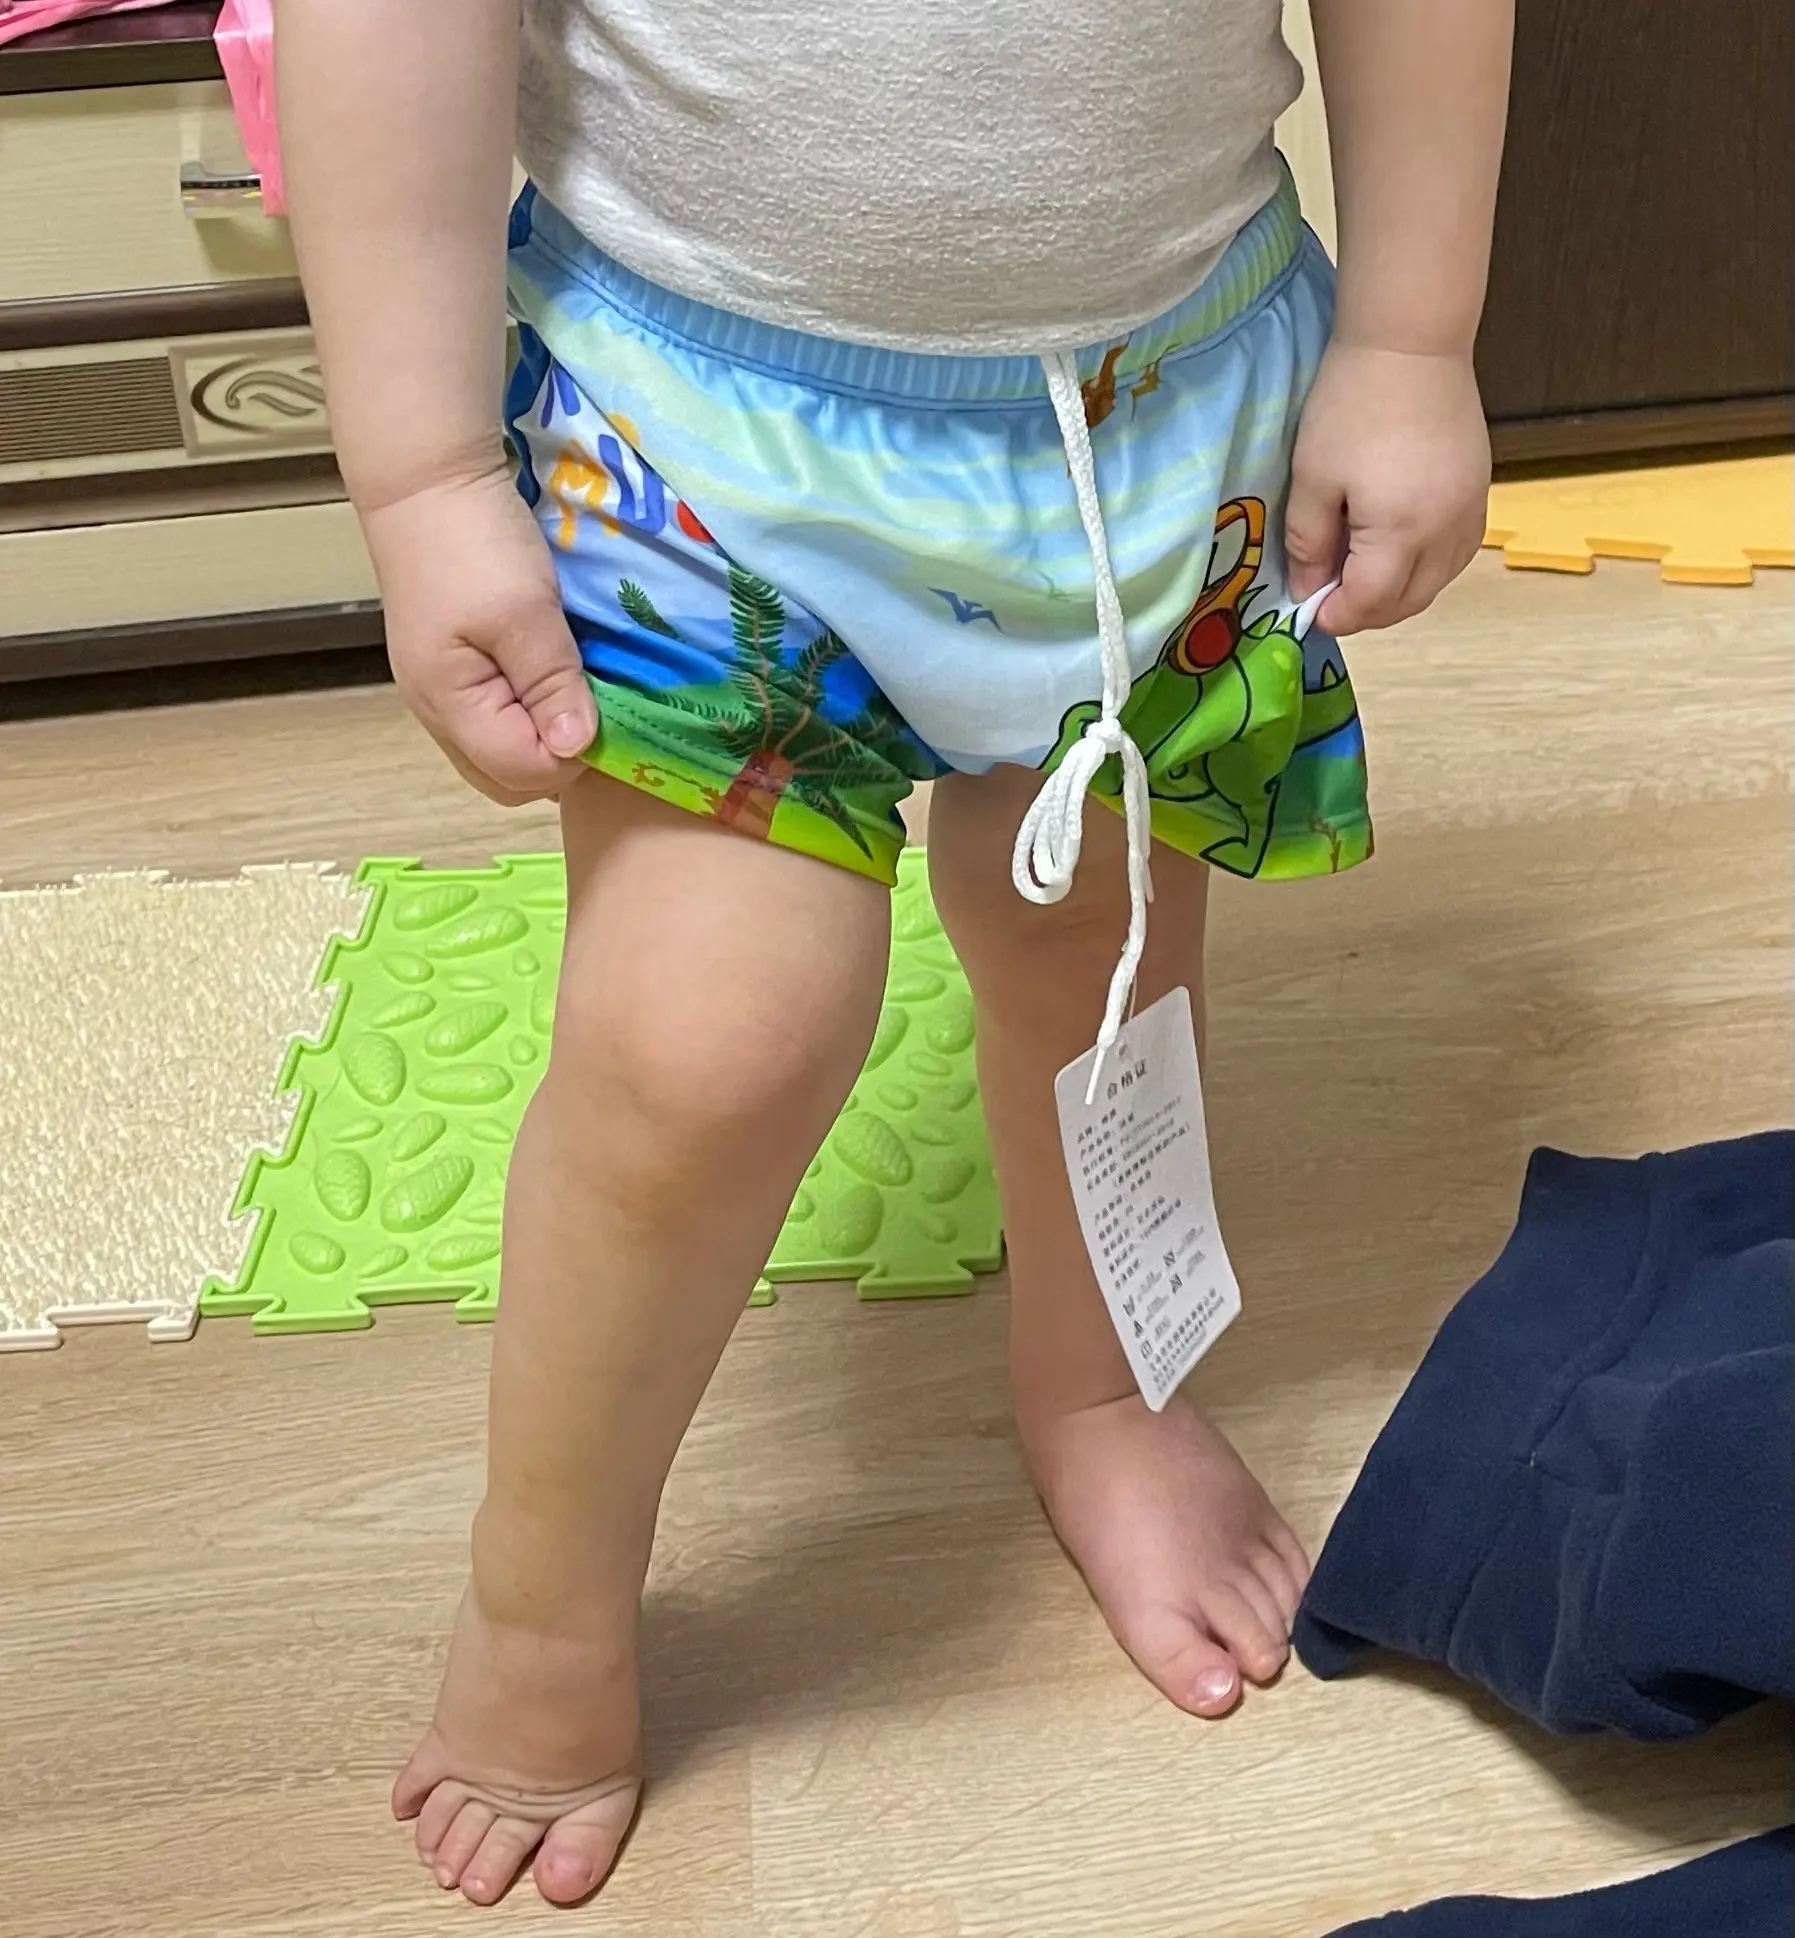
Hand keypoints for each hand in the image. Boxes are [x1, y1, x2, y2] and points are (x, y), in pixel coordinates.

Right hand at [360, 467, 596, 804]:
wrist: (426, 481)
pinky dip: (530, 717)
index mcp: (449, 704)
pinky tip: (554, 682)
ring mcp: (441, 696)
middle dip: (560, 760)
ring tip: (576, 692)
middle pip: (509, 780)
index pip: (523, 774)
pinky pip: (496, 723)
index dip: (572, 755)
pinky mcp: (452, 675)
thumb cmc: (473, 541)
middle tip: (593, 707)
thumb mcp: (525, 609)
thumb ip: (551, 683)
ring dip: (545, 739)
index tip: (604, 710)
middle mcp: (437, 713)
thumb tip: (576, 747)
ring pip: (501, 756)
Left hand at [1285, 341, 1490, 635]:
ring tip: (1361, 578)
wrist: (1411, 344)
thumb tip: (1308, 589)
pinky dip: (1427, 568)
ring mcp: (1470, 510)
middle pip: (1410, 602)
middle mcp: (1446, 530)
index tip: (1309, 612)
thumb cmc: (1353, 405)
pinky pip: (1457, 552)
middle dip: (1367, 613)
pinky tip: (1398, 553)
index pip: (1370, 602)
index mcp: (1402, 531)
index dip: (1336, 616)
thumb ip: (1309, 543)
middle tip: (1331, 602)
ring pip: (1438, 582)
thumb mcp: (1314, 478)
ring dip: (1399, 594)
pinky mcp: (1480, 490)